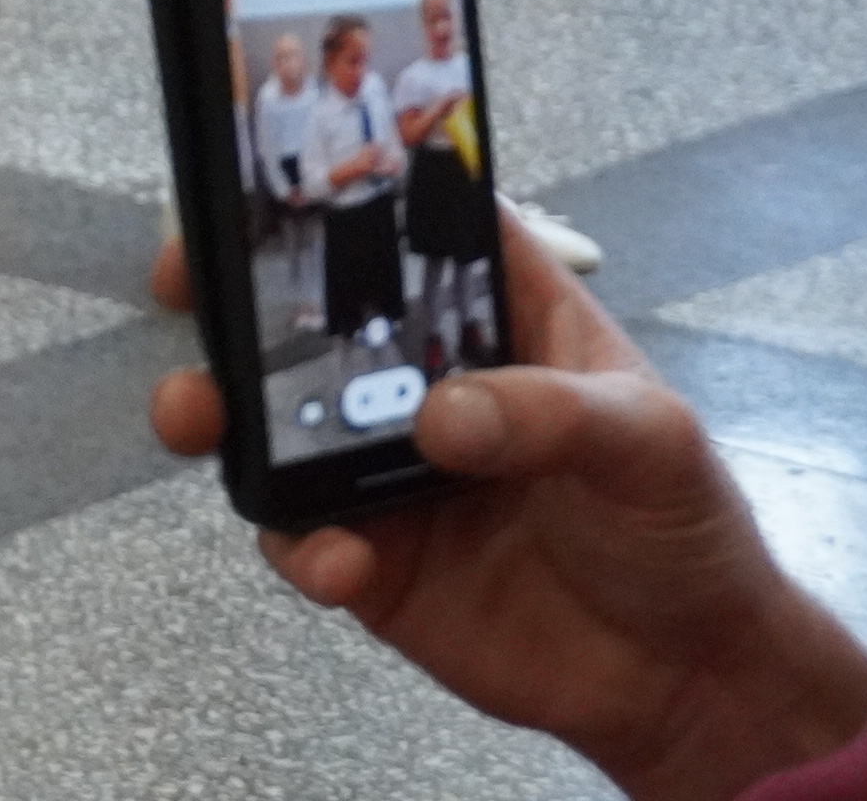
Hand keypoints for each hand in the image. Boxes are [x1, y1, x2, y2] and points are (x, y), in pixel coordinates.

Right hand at [145, 222, 866, 799]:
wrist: (685, 681)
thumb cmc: (684, 529)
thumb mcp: (650, 443)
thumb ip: (551, 416)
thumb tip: (442, 417)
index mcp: (496, 322)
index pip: (410, 231)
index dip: (335, 196)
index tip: (262, 185)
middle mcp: (424, 383)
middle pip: (306, 315)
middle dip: (230, 298)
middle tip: (181, 291)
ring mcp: (385, 470)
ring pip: (269, 423)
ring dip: (219, 415)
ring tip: (198, 420)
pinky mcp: (371, 557)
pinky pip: (300, 536)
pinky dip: (299, 545)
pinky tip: (338, 561)